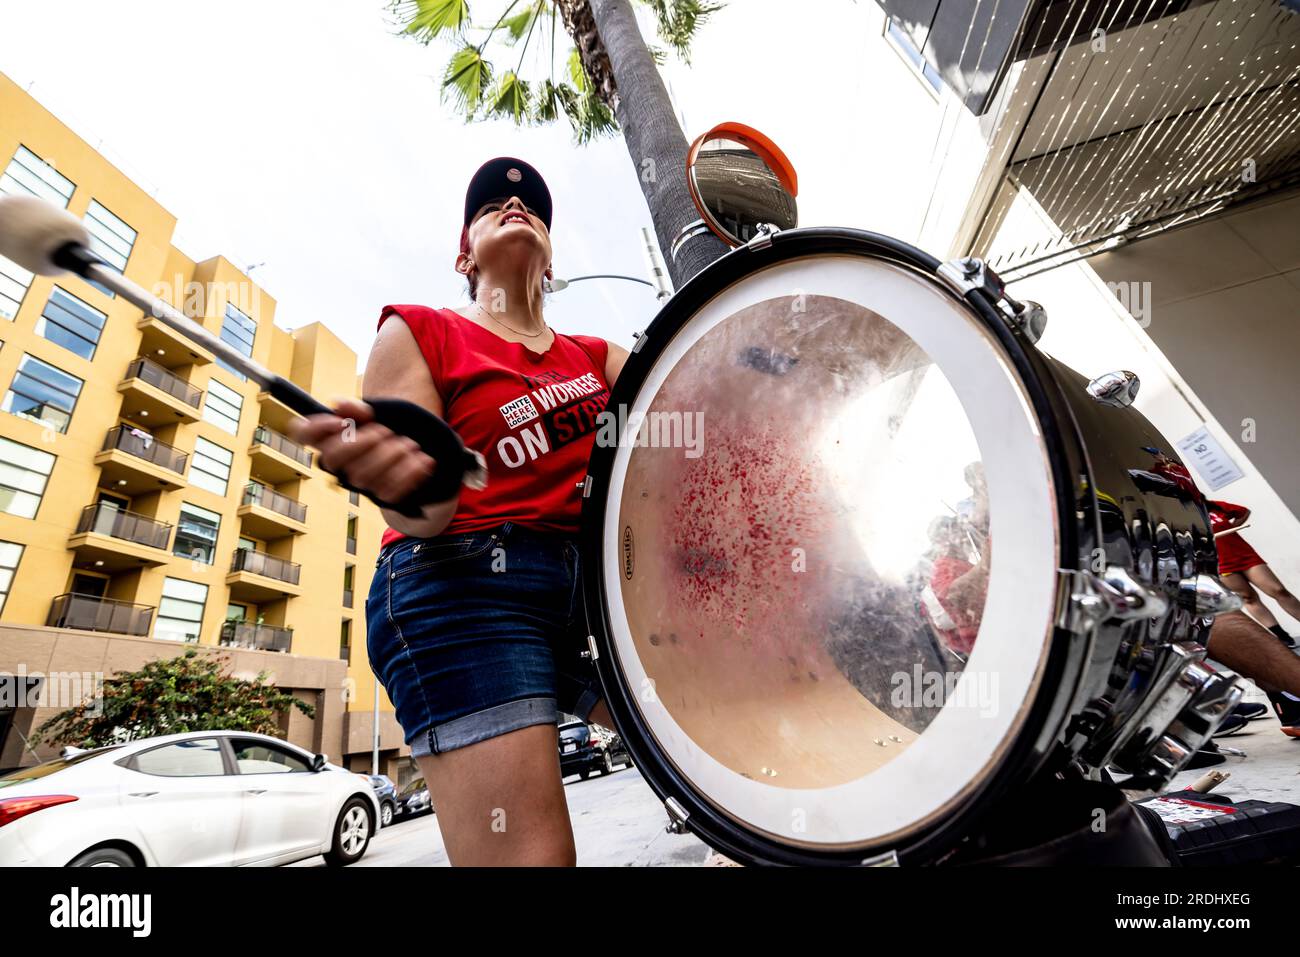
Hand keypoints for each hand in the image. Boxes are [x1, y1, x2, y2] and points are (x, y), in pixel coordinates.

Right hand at [289, 398, 436, 506]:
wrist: (428, 447)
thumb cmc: (397, 425)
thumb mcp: (382, 409)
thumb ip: (360, 408)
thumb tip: (338, 404)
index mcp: (335, 436)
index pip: (304, 433)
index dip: (315, 428)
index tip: (340, 421)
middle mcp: (341, 464)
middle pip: (333, 459)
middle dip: (359, 443)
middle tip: (384, 431)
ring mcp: (360, 483)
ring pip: (363, 476)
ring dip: (390, 456)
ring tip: (410, 444)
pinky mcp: (382, 497)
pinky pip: (389, 491)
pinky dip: (409, 473)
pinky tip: (423, 460)